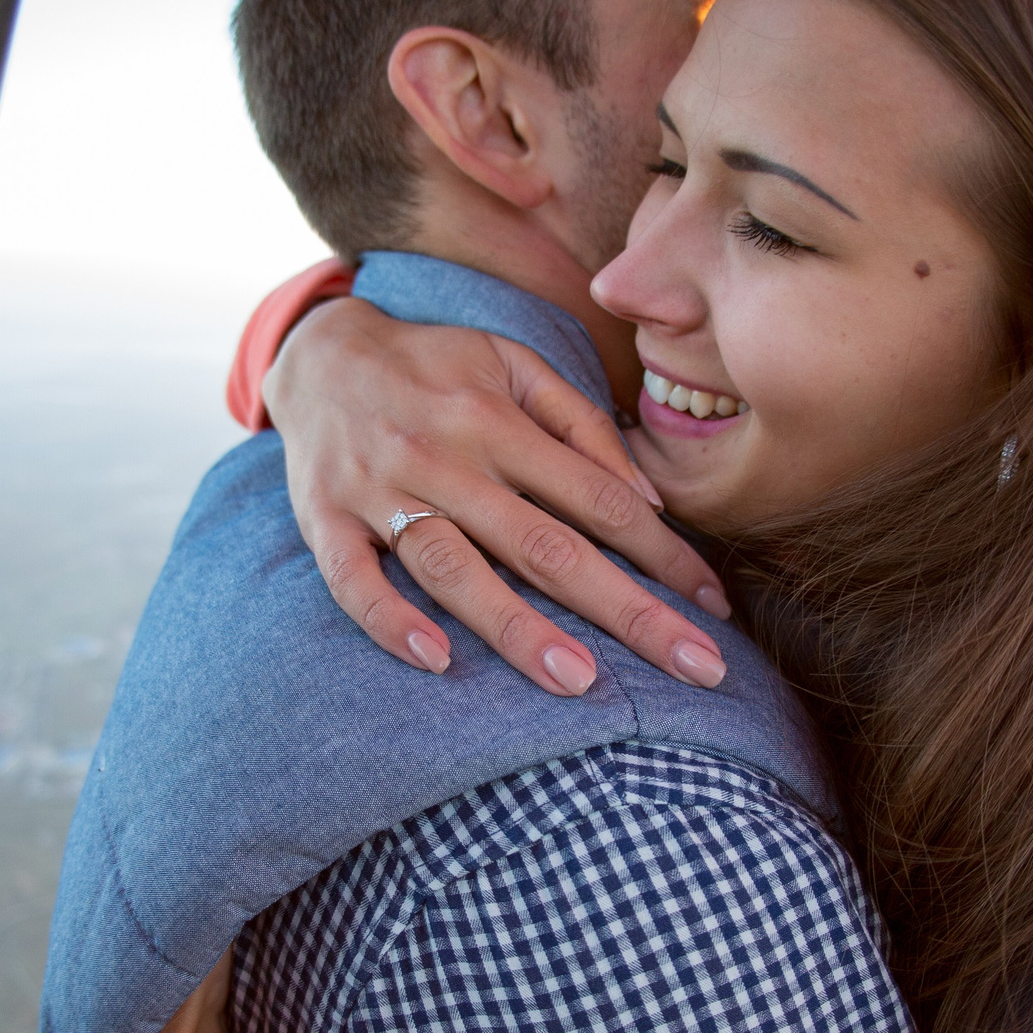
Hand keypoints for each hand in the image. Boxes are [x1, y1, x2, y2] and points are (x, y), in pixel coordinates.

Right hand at [264, 298, 732, 696]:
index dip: (663, 554)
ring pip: (454, 567)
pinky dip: (390, 620)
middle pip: (545, 545)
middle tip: (695, 667)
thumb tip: (645, 504)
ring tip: (578, 680)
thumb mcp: (516, 366)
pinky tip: (436, 659)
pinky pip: (352, 581)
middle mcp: (444, 457)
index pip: (599, 498)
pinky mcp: (326, 522)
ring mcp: (380, 492)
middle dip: (626, 609)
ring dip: (515, 625)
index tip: (713, 607)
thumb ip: (582, 424)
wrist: (318, 352)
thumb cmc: (438, 368)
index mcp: (497, 419)